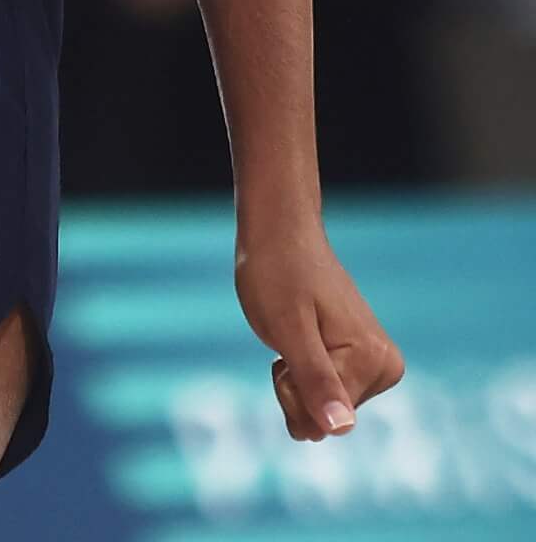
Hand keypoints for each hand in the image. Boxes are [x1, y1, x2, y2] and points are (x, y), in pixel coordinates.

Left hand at [237, 228, 404, 440]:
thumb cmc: (278, 271)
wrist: (279, 232)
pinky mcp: (359, 361)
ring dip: (294, 378)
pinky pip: (322, 393)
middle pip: (325, 419)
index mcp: (375, 361)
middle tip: (287, 335)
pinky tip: (300, 336)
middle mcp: (385, 367)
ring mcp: (374, 364)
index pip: (323, 421)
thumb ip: (316, 380)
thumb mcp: (288, 328)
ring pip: (321, 409)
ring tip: (293, 331)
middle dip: (292, 386)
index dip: (289, 387)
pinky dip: (299, 372)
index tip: (287, 340)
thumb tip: (342, 429)